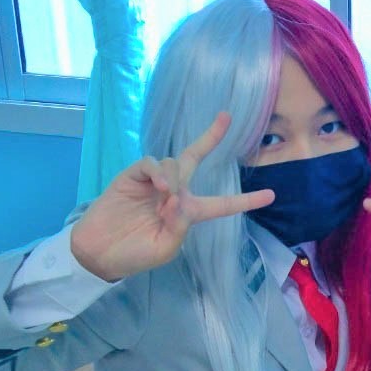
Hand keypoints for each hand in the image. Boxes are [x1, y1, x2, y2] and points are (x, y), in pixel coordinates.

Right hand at [70, 112, 274, 281]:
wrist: (99, 252)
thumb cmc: (135, 254)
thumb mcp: (165, 248)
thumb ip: (179, 226)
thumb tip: (180, 198)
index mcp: (188, 213)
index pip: (222, 204)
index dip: (246, 200)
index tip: (271, 195)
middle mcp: (175, 191)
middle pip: (196, 157)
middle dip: (211, 136)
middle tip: (226, 116)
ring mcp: (153, 181)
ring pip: (175, 163)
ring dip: (176, 178)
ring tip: (164, 200)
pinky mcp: (133, 176)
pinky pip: (152, 163)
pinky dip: (159, 172)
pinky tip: (160, 186)